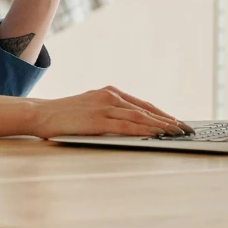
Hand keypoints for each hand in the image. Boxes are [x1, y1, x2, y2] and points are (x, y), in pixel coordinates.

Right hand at [30, 86, 194, 138]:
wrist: (42, 114)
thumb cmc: (65, 115)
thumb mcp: (91, 108)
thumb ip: (109, 113)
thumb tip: (130, 125)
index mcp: (109, 92)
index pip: (142, 104)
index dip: (162, 114)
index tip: (177, 123)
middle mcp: (110, 96)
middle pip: (146, 109)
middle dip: (167, 120)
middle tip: (185, 130)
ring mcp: (105, 107)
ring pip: (140, 117)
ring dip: (161, 126)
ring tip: (177, 134)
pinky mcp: (99, 120)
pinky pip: (126, 125)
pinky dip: (144, 130)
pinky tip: (155, 135)